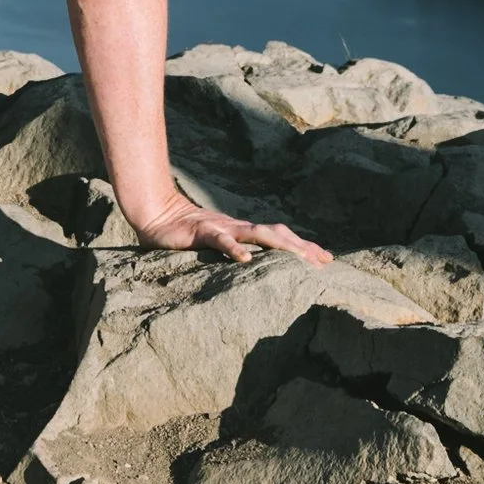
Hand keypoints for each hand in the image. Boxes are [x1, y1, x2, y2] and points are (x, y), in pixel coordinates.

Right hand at [130, 190, 332, 265]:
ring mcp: (222, 227)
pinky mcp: (202, 232)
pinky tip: (246, 260)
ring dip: (281, 246)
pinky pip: (221, 240)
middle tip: (324, 262)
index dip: (304, 247)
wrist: (157, 214)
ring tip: (301, 260)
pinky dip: (234, 249)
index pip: (281, 238)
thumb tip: (255, 268)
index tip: (327, 260)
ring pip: (257, 234)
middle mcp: (238, 227)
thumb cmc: (186, 235)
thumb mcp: (216, 245)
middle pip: (278, 235)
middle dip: (302, 248)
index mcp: (243, 232)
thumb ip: (234, 252)